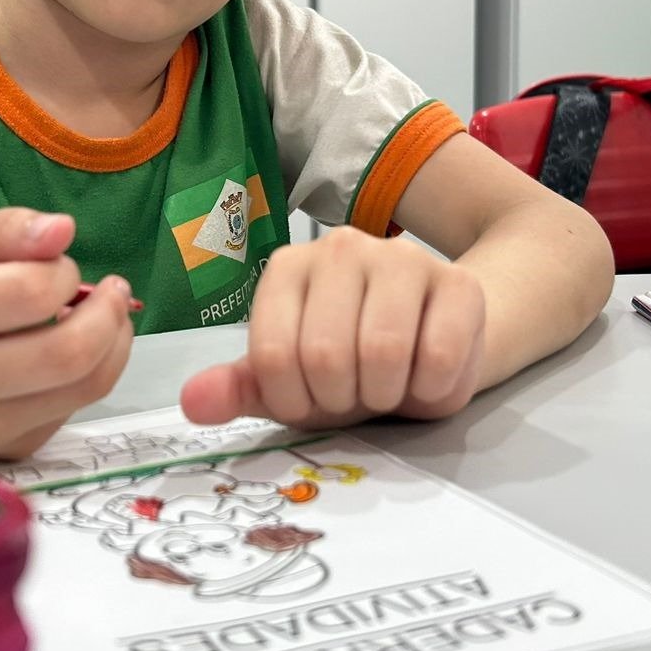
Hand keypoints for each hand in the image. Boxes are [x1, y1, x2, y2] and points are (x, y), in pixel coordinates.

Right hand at [0, 209, 134, 458]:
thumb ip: (6, 229)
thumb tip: (62, 229)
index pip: (29, 293)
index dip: (63, 272)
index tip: (60, 266)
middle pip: (67, 352)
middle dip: (106, 313)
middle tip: (112, 291)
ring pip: (85, 385)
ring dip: (114, 341)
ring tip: (107, 315)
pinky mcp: (8, 449)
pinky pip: (77, 407)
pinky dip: (95, 371)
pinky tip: (79, 351)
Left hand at [179, 227, 484, 427]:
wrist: (434, 347)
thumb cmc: (352, 365)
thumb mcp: (290, 384)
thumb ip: (240, 390)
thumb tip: (192, 402)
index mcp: (288, 268)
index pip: (271, 354)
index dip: (293, 400)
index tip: (311, 399)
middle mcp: (339, 248)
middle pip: (325, 355)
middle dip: (341, 398)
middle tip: (356, 392)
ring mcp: (401, 257)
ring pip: (382, 352)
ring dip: (385, 394)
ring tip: (389, 384)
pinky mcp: (458, 281)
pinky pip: (437, 355)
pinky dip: (430, 390)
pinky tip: (427, 378)